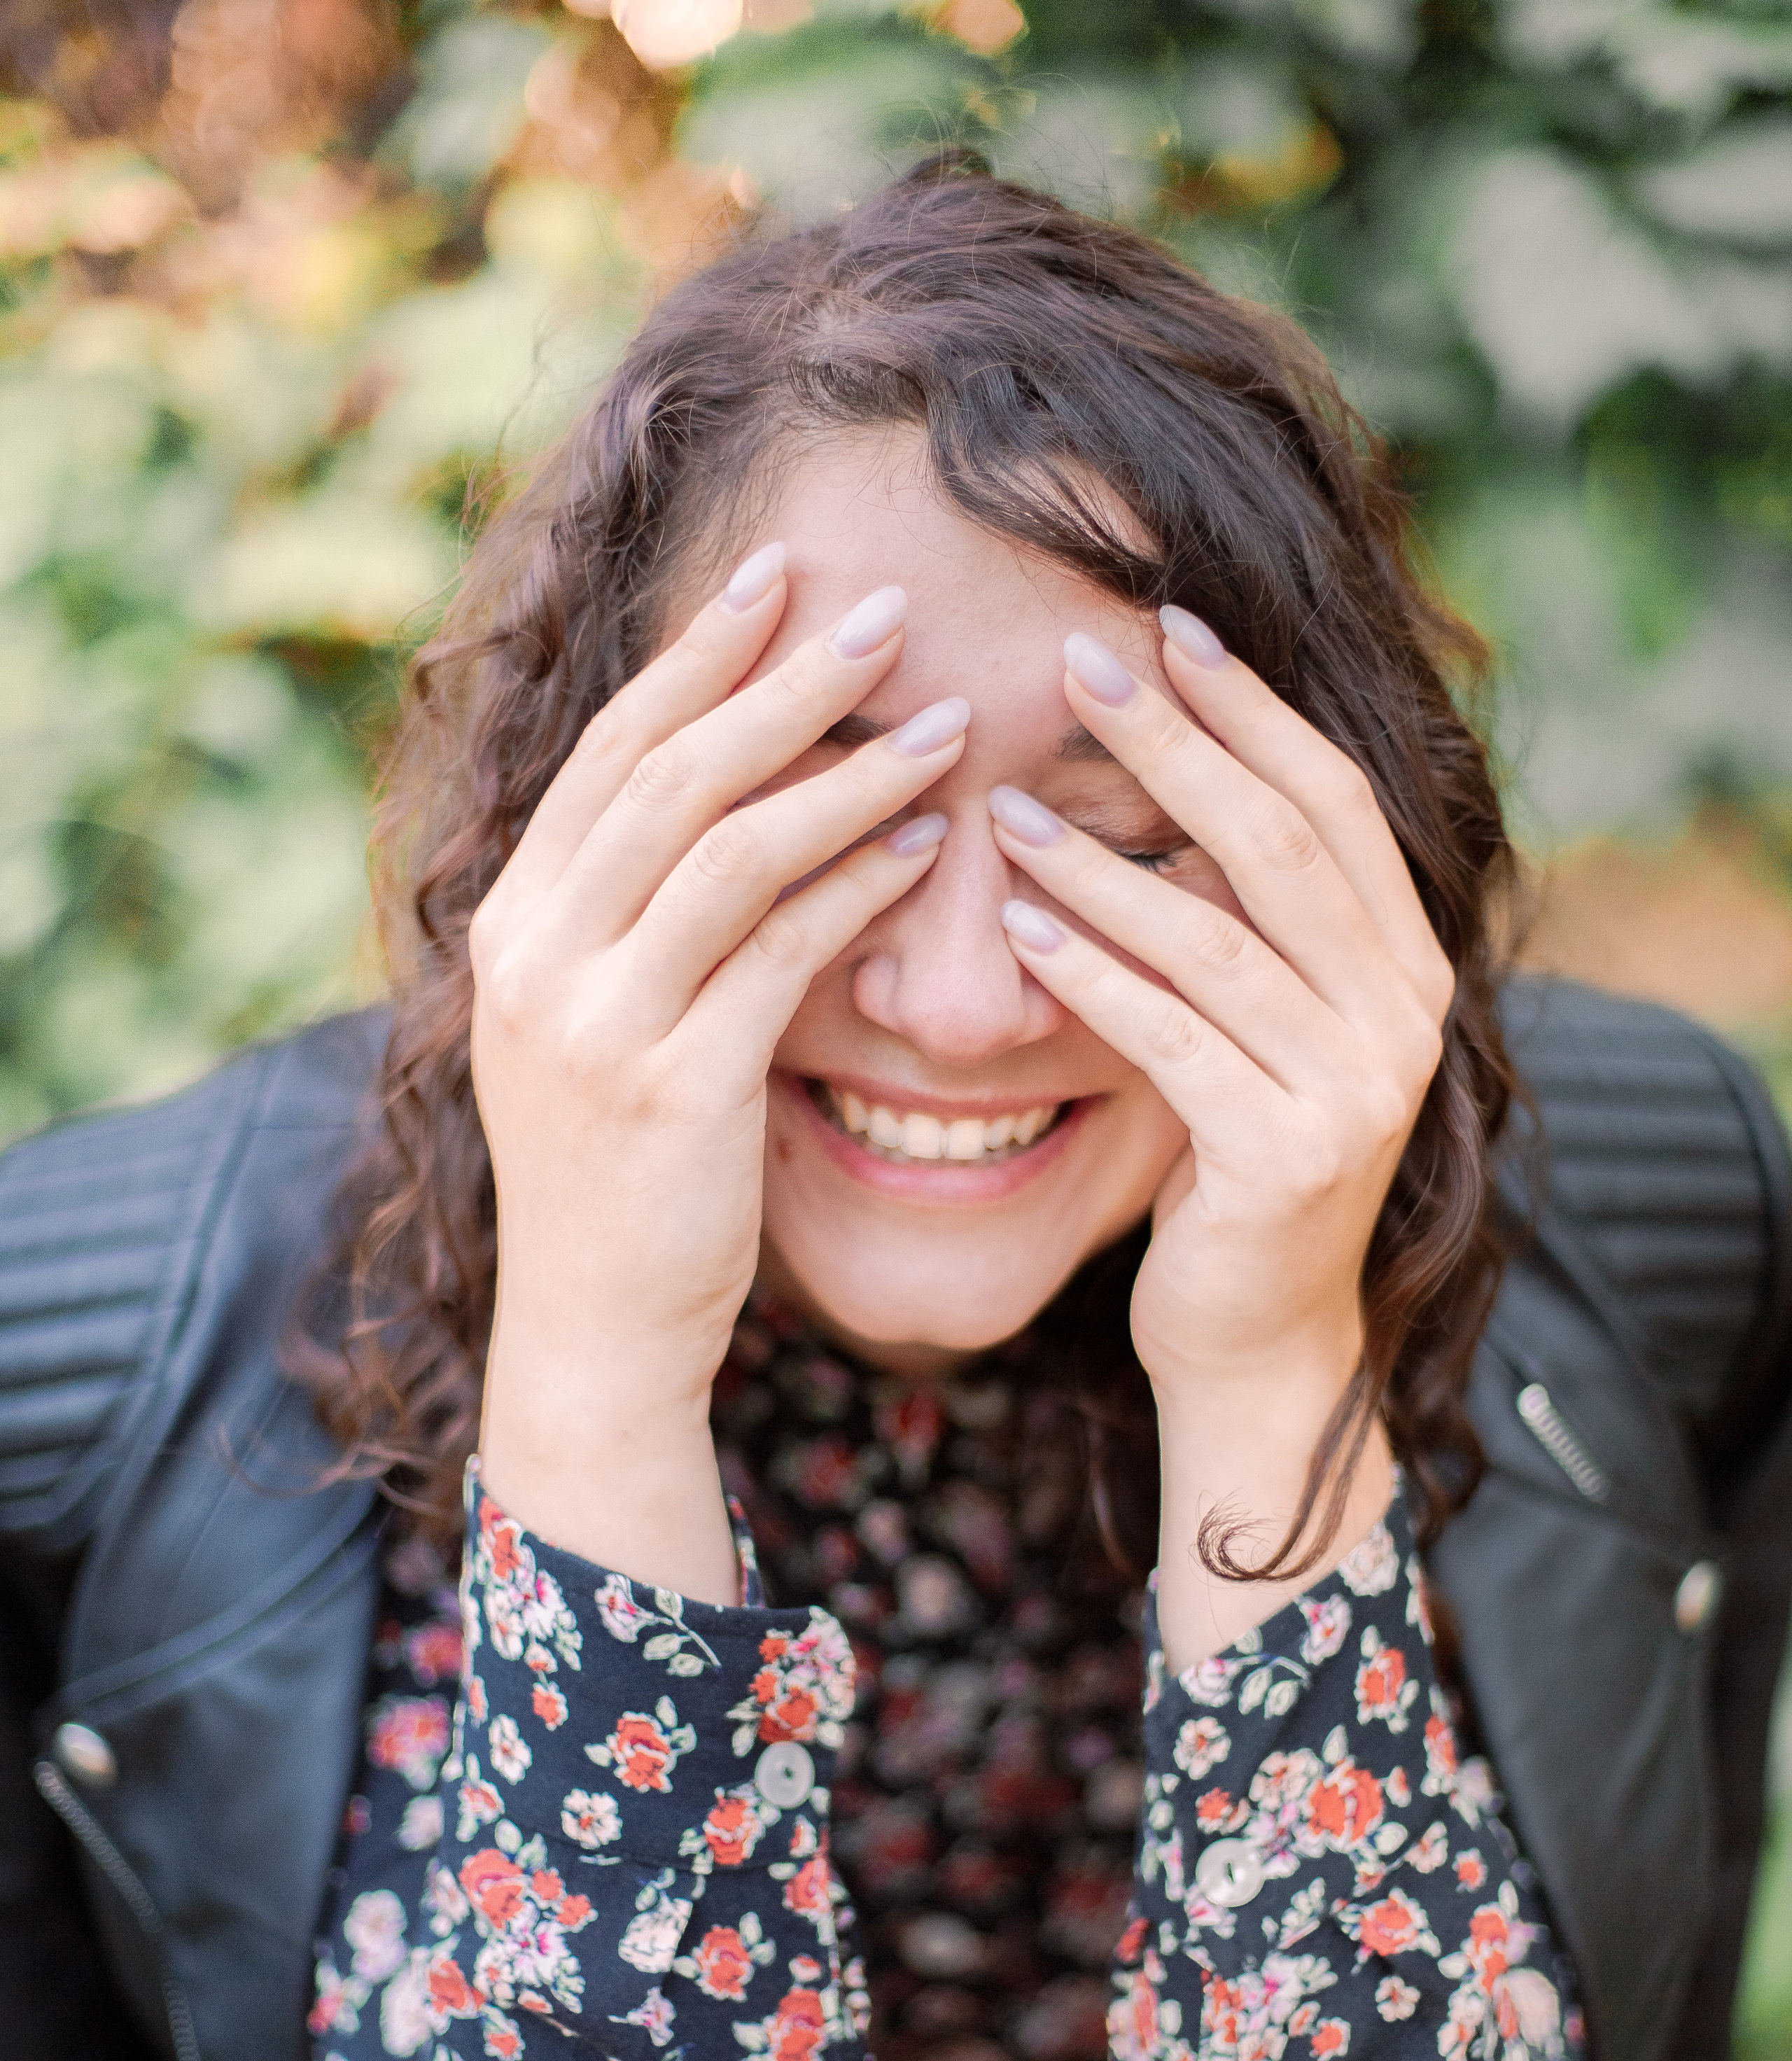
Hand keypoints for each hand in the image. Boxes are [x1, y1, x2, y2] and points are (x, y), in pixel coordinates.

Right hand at [471, 546, 967, 1597]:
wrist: (593, 1327)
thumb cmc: (617, 1177)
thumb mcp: (590, 1027)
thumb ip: (628, 916)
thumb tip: (722, 798)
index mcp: (511, 923)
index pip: (612, 753)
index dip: (699, 654)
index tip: (780, 576)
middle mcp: (536, 954)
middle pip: (670, 772)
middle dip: (781, 677)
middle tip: (886, 609)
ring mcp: (598, 1019)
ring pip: (732, 847)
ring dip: (847, 769)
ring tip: (942, 717)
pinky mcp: (674, 1085)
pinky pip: (782, 951)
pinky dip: (860, 886)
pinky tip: (928, 846)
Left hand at [991, 612, 1451, 1660]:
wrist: (1257, 1340)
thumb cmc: (1236, 1169)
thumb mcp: (1253, 1025)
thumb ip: (1238, 919)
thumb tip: (1150, 777)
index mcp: (1406, 961)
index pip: (1332, 799)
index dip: (1251, 707)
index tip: (1164, 623)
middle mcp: (1404, 1012)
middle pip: (1284, 842)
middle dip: (1179, 746)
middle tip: (1077, 665)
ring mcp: (1356, 1088)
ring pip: (1222, 938)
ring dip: (1107, 864)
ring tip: (1008, 808)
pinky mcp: (1286, 1158)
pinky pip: (1176, 1040)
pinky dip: (1096, 978)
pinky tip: (1021, 932)